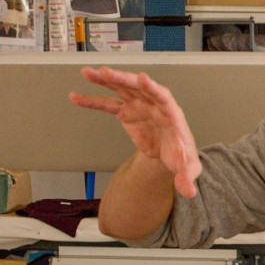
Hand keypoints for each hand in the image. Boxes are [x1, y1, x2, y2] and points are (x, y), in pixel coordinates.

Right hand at [69, 67, 201, 196]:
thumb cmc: (182, 155)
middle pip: (139, 88)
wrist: (170, 154)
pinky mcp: (128, 113)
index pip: (163, 97)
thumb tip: (188, 192)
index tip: (142, 78)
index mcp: (171, 114)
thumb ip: (187, 178)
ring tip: (88, 72)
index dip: (153, 88)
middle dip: (123, 79)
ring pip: (122, 89)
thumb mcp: (188, 167)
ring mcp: (140, 106)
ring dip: (105, 80)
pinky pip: (108, 104)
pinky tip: (76, 96)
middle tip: (107, 72)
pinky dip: (93, 100)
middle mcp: (155, 105)